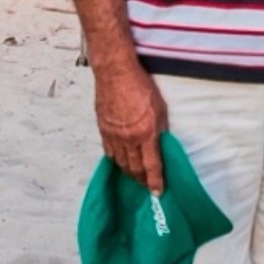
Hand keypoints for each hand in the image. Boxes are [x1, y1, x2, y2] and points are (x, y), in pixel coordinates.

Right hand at [93, 55, 168, 192]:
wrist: (115, 71)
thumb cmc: (140, 85)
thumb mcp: (160, 106)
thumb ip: (160, 128)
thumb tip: (161, 143)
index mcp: (146, 133)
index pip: (151, 166)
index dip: (155, 182)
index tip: (157, 192)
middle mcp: (129, 138)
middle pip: (134, 168)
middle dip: (141, 180)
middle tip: (146, 185)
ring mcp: (114, 135)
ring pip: (121, 163)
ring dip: (128, 172)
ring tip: (134, 175)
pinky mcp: (103, 129)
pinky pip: (109, 152)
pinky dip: (116, 160)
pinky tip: (120, 161)